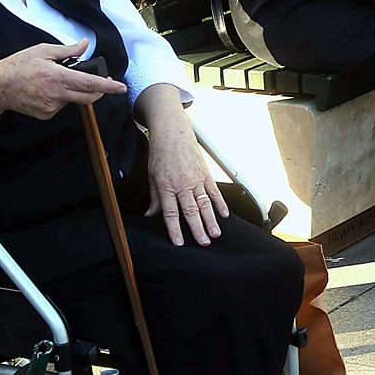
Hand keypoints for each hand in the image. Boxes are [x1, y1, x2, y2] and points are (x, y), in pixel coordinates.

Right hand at [0, 41, 125, 119]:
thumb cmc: (19, 66)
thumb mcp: (43, 50)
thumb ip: (68, 50)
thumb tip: (85, 44)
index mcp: (57, 77)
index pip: (89, 83)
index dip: (108, 86)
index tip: (121, 88)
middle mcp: (56, 95)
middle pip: (88, 97)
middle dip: (98, 90)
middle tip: (99, 80)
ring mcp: (51, 107)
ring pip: (74, 100)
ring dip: (75, 91)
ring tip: (56, 80)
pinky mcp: (46, 115)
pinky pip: (62, 106)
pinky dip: (62, 98)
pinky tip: (47, 90)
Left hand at [142, 105, 226, 246]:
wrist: (172, 132)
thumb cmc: (161, 153)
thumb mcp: (152, 176)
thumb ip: (155, 198)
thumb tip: (151, 216)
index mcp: (166, 186)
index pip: (171, 212)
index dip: (175, 229)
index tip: (179, 243)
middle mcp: (182, 184)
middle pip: (191, 211)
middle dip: (197, 229)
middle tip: (204, 243)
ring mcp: (196, 178)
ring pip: (205, 203)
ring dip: (211, 220)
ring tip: (215, 234)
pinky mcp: (205, 173)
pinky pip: (214, 191)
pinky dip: (220, 203)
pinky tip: (224, 215)